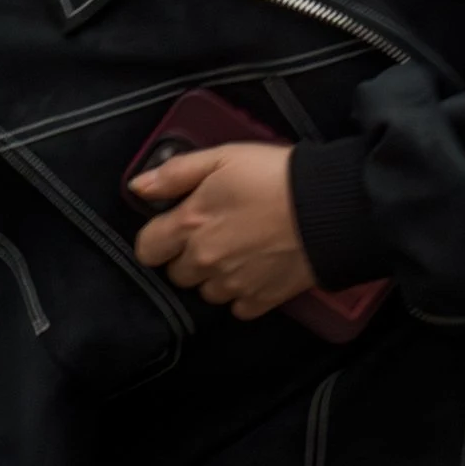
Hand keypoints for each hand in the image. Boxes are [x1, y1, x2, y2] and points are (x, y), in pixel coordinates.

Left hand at [130, 142, 315, 319]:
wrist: (326, 208)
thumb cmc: (273, 175)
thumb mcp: (222, 158)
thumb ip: (175, 173)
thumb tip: (138, 187)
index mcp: (190, 225)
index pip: (147, 249)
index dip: (157, 238)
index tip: (174, 226)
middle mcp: (205, 261)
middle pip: (176, 274)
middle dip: (187, 256)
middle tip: (213, 232)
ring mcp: (232, 285)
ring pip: (206, 292)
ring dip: (214, 276)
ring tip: (238, 249)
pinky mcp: (261, 301)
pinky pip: (237, 307)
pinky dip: (242, 292)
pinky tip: (256, 268)